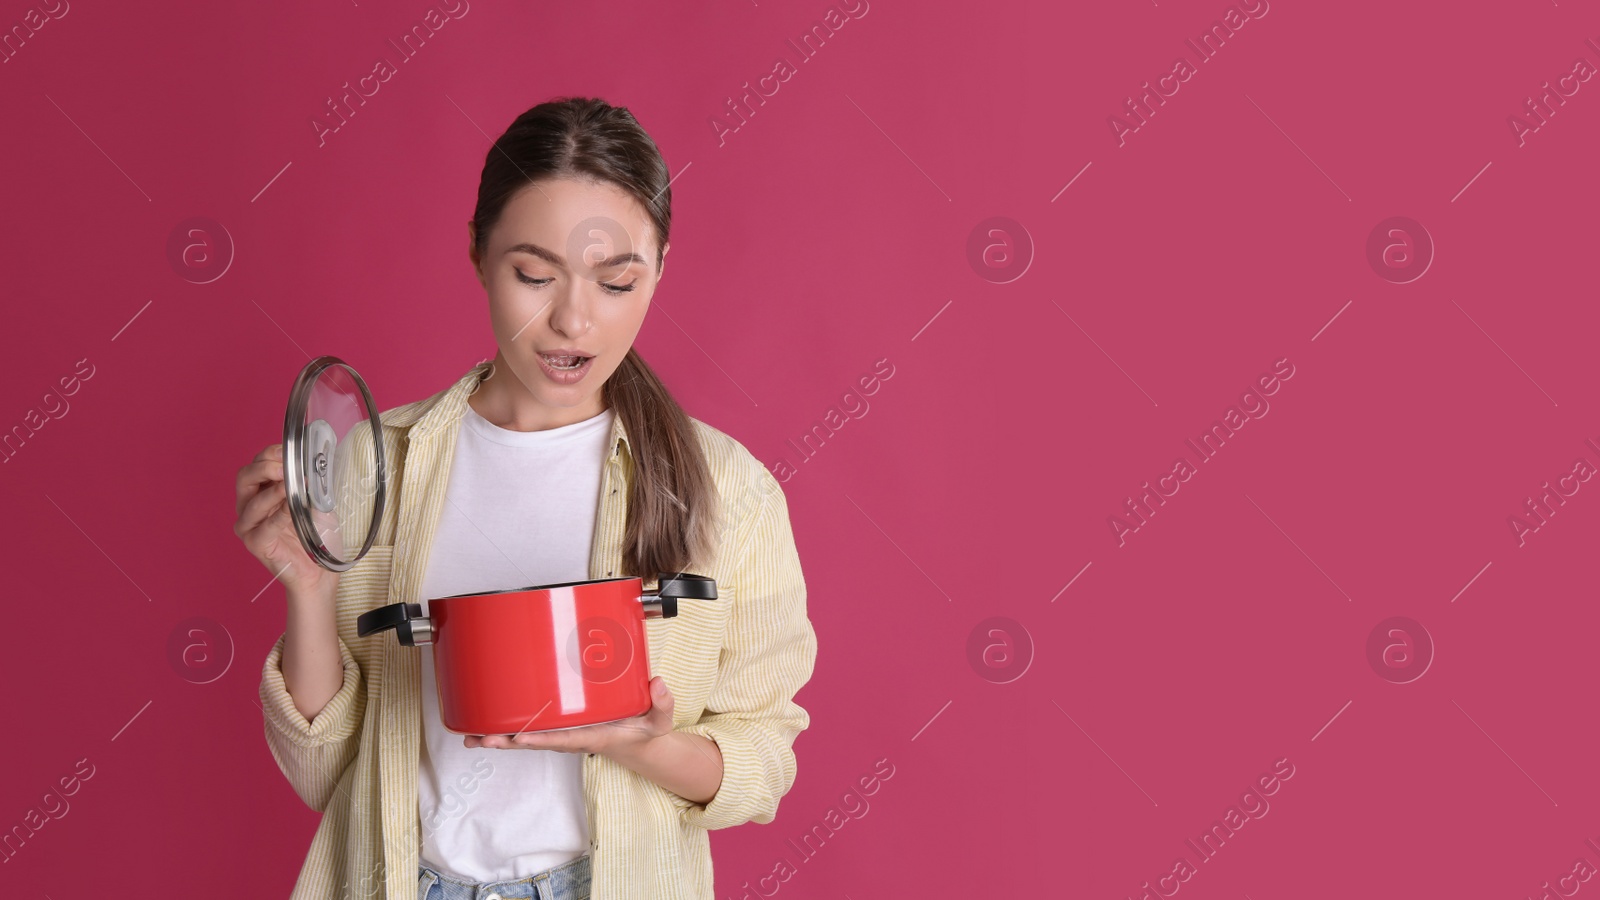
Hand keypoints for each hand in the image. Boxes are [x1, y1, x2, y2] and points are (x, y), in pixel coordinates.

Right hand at [234, 443, 334, 595]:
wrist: (320, 570)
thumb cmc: (316, 534)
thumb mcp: (316, 500)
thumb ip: (309, 483)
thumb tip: (315, 462)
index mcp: (261, 491)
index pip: (256, 464)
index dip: (271, 454)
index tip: (291, 451)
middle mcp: (249, 506)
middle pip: (245, 477)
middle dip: (265, 467)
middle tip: (286, 468)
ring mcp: (249, 526)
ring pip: (252, 501)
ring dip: (274, 491)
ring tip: (292, 487)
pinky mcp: (255, 544)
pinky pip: (264, 527)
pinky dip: (278, 515)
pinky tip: (291, 509)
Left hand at [463, 676, 675, 756]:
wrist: (636, 742)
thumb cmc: (642, 730)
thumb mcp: (659, 721)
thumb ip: (662, 704)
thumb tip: (657, 684)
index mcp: (592, 736)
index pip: (563, 738)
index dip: (540, 738)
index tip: (519, 738)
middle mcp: (571, 737)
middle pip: (534, 741)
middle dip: (506, 741)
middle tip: (480, 738)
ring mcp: (562, 733)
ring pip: (525, 737)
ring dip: (498, 737)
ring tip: (470, 735)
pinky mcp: (557, 726)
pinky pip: (529, 728)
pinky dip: (506, 727)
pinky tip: (484, 723)